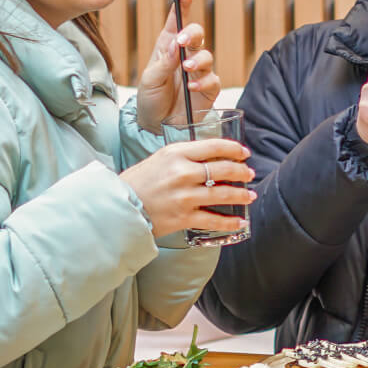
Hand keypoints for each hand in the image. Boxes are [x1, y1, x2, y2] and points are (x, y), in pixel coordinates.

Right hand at [119, 139, 255, 238]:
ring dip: (242, 195)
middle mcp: (182, 172)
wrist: (117, 207)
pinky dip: (230, 222)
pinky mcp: (183, 216)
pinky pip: (214, 219)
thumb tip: (214, 157)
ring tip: (250, 195)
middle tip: (249, 174)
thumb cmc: (138, 182)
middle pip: (224, 168)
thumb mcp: (161, 159)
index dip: (235, 149)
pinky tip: (240, 221)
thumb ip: (185, 156)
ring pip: (223, 193)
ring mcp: (184, 196)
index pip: (215, 146)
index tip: (244, 153)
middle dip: (242, 171)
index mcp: (176, 153)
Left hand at [135, 0, 220, 132]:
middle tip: (183, 40)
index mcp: (167, 48)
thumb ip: (164, 62)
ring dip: (198, 60)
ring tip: (187, 69)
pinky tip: (191, 88)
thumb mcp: (150, 80)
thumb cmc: (150, 99)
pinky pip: (212, 79)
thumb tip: (177, 45)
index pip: (176, 23)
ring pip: (207, 55)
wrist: (157, 126)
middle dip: (193, 33)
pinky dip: (203, 82)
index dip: (182, 7)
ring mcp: (198, 72)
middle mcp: (185, 56)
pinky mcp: (208, 88)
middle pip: (197, 34)